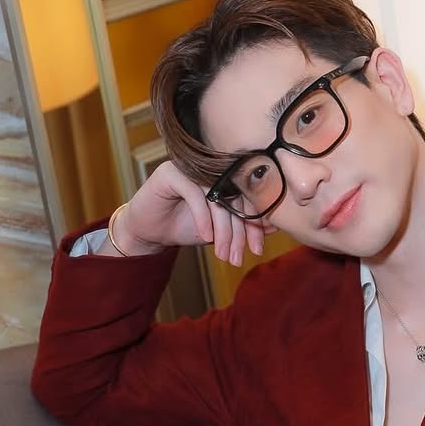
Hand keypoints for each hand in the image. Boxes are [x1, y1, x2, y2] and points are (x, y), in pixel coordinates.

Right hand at [104, 160, 269, 265]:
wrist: (149, 232)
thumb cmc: (184, 228)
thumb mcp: (219, 231)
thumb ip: (242, 225)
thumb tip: (275, 226)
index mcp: (224, 178)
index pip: (247, 199)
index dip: (254, 225)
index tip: (257, 250)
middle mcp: (209, 169)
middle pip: (234, 198)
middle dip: (239, 233)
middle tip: (238, 258)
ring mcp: (190, 167)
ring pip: (216, 198)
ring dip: (222, 231)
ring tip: (222, 255)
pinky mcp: (171, 172)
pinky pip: (194, 193)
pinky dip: (202, 218)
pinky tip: (205, 238)